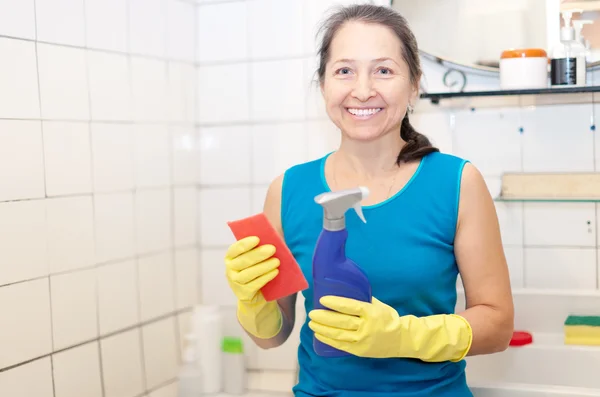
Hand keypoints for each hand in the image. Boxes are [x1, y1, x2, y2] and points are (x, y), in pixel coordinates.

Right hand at [224, 236, 279, 302]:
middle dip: (258, 254)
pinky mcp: (243, 294)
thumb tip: (271, 235)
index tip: (257, 239)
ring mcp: (235, 283)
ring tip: (276, 261)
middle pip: (243, 261)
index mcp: (230, 257)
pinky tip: (275, 271)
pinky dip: (266, 277)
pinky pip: (255, 284)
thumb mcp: (254, 257)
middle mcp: (230, 269)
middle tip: (272, 249)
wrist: (255, 294)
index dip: (245, 244)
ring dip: (264, 266)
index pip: (235, 249)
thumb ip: (259, 246)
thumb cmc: (256, 269)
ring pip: (249, 273)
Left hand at [308, 296, 471, 361]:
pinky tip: (319, 335)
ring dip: (322, 329)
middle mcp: (367, 327)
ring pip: (338, 335)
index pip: (350, 307)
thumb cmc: (388, 318)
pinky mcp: (359, 351)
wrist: (402, 339)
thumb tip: (344, 288)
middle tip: (312, 312)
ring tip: (311, 323)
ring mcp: (362, 340)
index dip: (335, 303)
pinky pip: (340, 346)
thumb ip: (362, 299)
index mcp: (371, 313)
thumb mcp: (377, 305)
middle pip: (341, 322)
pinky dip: (328, 340)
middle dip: (323, 317)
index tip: (322, 299)